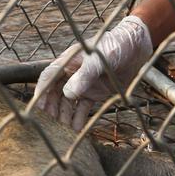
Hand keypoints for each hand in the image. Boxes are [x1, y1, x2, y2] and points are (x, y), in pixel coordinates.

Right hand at [33, 16, 152, 130]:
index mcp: (69, 61)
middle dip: (52, 108)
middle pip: (56, 93)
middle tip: (51, 123)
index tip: (37, 107)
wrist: (136, 47)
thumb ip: (84, 76)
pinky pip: (83, 108)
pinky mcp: (96, 93)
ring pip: (68, 102)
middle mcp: (73, 73)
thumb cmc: (115, 45)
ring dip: (64, 115)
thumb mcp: (99, 59)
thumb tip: (68, 94)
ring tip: (64, 129)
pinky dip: (79, 118)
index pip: (49, 77)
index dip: (41, 91)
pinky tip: (77, 129)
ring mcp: (84, 84)